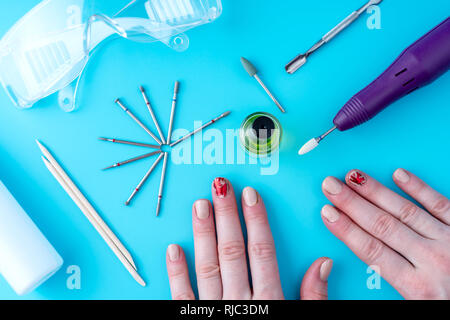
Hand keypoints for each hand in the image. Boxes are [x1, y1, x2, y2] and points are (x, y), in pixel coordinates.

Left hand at [166, 177, 332, 299]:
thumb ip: (313, 298)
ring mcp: (213, 314)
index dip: (256, 220)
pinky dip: (176, 272)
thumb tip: (323, 263)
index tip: (250, 194)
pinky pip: (182, 297)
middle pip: (233, 252)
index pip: (262, 251)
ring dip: (202, 235)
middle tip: (220, 186)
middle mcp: (239, 304)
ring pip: (207, 267)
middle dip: (227, 216)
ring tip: (199, 205)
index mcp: (269, 303)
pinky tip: (173, 248)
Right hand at [321, 169, 449, 298]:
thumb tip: (367, 263)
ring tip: (353, 176)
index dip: (346, 229)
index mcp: (419, 287)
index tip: (327, 213)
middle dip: (351, 203)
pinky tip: (399, 174)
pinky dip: (419, 188)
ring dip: (375, 191)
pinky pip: (441, 204)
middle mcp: (433, 260)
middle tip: (330, 186)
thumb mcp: (421, 307)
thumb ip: (394, 286)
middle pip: (381, 225)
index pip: (371, 250)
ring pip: (405, 211)